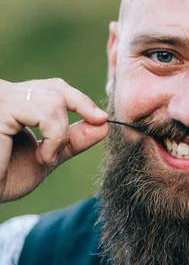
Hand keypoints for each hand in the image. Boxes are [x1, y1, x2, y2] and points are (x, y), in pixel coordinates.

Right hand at [0, 78, 108, 202]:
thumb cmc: (5, 177)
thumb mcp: (47, 157)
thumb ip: (71, 140)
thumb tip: (102, 125)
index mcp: (16, 103)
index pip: (54, 88)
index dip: (80, 100)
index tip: (101, 120)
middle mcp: (6, 94)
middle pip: (56, 88)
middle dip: (79, 110)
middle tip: (88, 131)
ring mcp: (3, 97)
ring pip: (55, 100)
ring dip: (60, 135)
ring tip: (46, 158)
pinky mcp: (3, 107)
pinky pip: (45, 111)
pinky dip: (54, 136)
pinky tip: (41, 157)